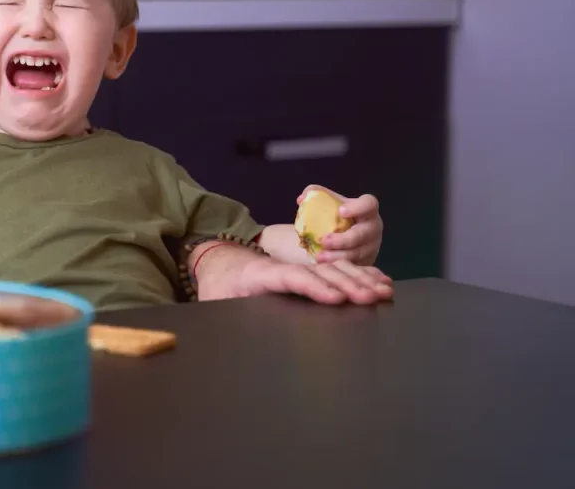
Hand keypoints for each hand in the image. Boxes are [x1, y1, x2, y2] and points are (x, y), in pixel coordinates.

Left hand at [197, 254, 393, 304]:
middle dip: (348, 283)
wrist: (218, 262)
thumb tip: (236, 336)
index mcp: (258, 275)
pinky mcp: (306, 273)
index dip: (314, 286)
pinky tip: (380, 283)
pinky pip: (336, 271)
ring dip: (360, 278)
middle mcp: (283, 267)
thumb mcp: (213, 302)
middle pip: (319, 271)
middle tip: (374, 297)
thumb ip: (224, 312)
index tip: (337, 298)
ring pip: (332, 268)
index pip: (289, 277)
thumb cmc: (216, 287)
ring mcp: (297, 268)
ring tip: (384, 291)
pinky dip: (360, 275)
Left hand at [297, 185, 382, 265]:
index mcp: (367, 210)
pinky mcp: (365, 262)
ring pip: (357, 253)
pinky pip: (353, 265)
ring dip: (337, 256)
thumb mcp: (329, 203)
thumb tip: (301, 198)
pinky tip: (324, 265)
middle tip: (323, 241)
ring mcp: (371, 247)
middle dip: (343, 239)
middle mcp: (372, 228)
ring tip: (319, 257)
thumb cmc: (336, 216)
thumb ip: (315, 194)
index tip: (341, 211)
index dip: (358, 208)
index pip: (369, 204)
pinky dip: (338, 265)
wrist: (343, 237)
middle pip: (362, 234)